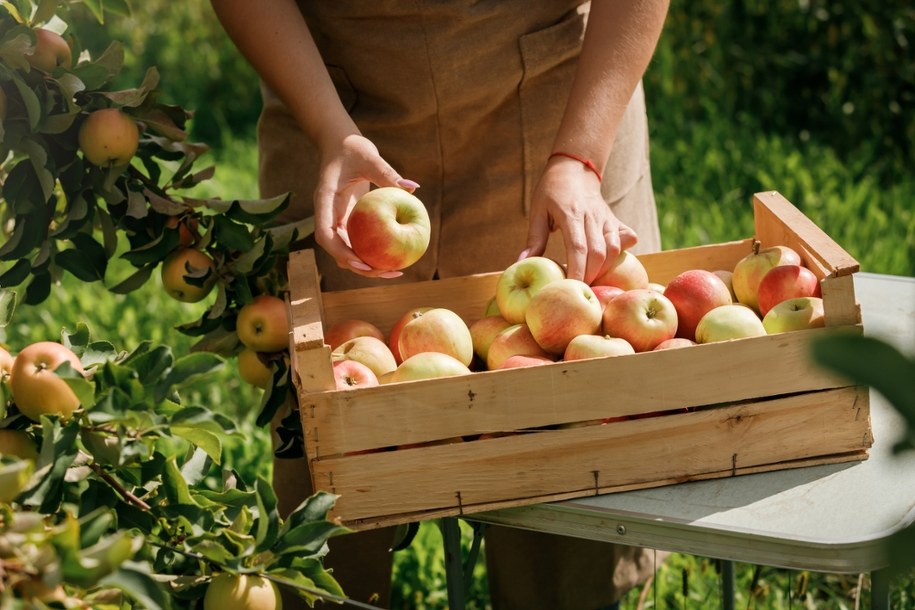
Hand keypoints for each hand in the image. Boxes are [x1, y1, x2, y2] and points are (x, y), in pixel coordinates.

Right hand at [313, 134, 419, 278]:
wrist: (341, 143)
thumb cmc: (352, 147)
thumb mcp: (369, 157)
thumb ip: (387, 173)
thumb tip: (412, 188)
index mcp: (325, 201)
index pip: (325, 234)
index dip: (340, 252)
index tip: (362, 262)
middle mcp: (328, 215)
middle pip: (336, 250)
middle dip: (357, 266)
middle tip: (385, 272)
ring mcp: (337, 220)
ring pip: (346, 250)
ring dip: (366, 265)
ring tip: (394, 271)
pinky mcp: (348, 221)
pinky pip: (358, 242)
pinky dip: (372, 252)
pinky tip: (394, 256)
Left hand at [524, 155, 637, 283]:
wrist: (575, 168)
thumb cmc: (551, 190)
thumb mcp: (537, 210)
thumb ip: (534, 238)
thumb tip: (521, 263)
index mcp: (571, 213)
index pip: (578, 247)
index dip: (577, 269)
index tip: (570, 286)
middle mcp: (592, 216)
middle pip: (597, 253)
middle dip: (589, 274)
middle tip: (577, 288)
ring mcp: (606, 218)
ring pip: (613, 249)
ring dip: (603, 268)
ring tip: (589, 278)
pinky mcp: (614, 220)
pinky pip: (623, 240)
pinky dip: (619, 255)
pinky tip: (608, 265)